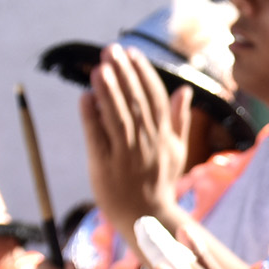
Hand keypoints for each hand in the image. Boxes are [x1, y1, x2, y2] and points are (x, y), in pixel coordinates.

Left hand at [82, 47, 190, 232]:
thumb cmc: (160, 181)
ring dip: (108, 91)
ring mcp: (126, 156)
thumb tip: (184, 90)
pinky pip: (98, 138)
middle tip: (110, 50)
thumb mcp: (176, 150)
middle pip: (136, 102)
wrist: (146, 218)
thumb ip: (179, 119)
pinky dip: (92, 117)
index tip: (132, 52)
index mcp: (164, 136)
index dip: (144, 73)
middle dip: (124, 73)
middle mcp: (147, 144)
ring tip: (98, 67)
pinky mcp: (106, 167)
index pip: (155, 97)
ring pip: (118, 118)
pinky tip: (85, 97)